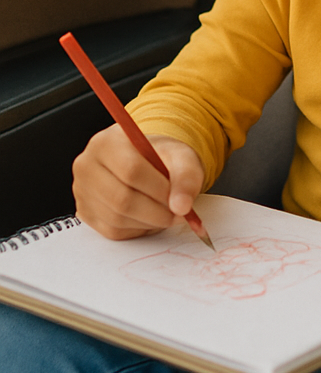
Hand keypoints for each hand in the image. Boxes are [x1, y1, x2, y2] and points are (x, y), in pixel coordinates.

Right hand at [72, 125, 205, 239]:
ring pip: (117, 218)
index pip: (131, 170)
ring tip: (168, 213)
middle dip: (156, 211)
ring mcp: (82, 191)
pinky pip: (112, 230)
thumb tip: (182, 206)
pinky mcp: (85, 212)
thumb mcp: (182, 157)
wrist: (148, 162)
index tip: (180, 200)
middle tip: (178, 214)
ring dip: (149, 222)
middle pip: (121, 198)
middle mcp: (87, 165)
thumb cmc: (162, 157)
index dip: (159, 189)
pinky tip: (151, 217)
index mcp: (108, 142)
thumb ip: (186, 177)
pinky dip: (137, 229)